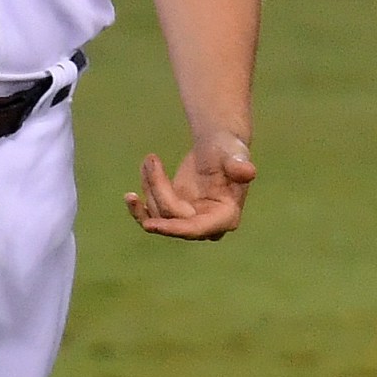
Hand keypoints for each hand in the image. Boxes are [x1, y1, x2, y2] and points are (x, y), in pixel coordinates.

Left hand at [125, 133, 255, 239]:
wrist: (216, 148)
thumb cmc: (228, 149)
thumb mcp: (234, 153)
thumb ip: (238, 164)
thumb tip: (248, 171)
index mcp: (226, 216)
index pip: (196, 229)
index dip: (173, 228)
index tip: (149, 226)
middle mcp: (207, 225)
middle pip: (171, 216)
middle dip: (158, 188)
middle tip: (152, 158)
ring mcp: (189, 221)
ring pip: (157, 212)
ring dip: (149, 184)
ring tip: (151, 159)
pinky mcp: (173, 213)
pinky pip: (151, 217)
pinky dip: (138, 207)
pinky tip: (129, 197)